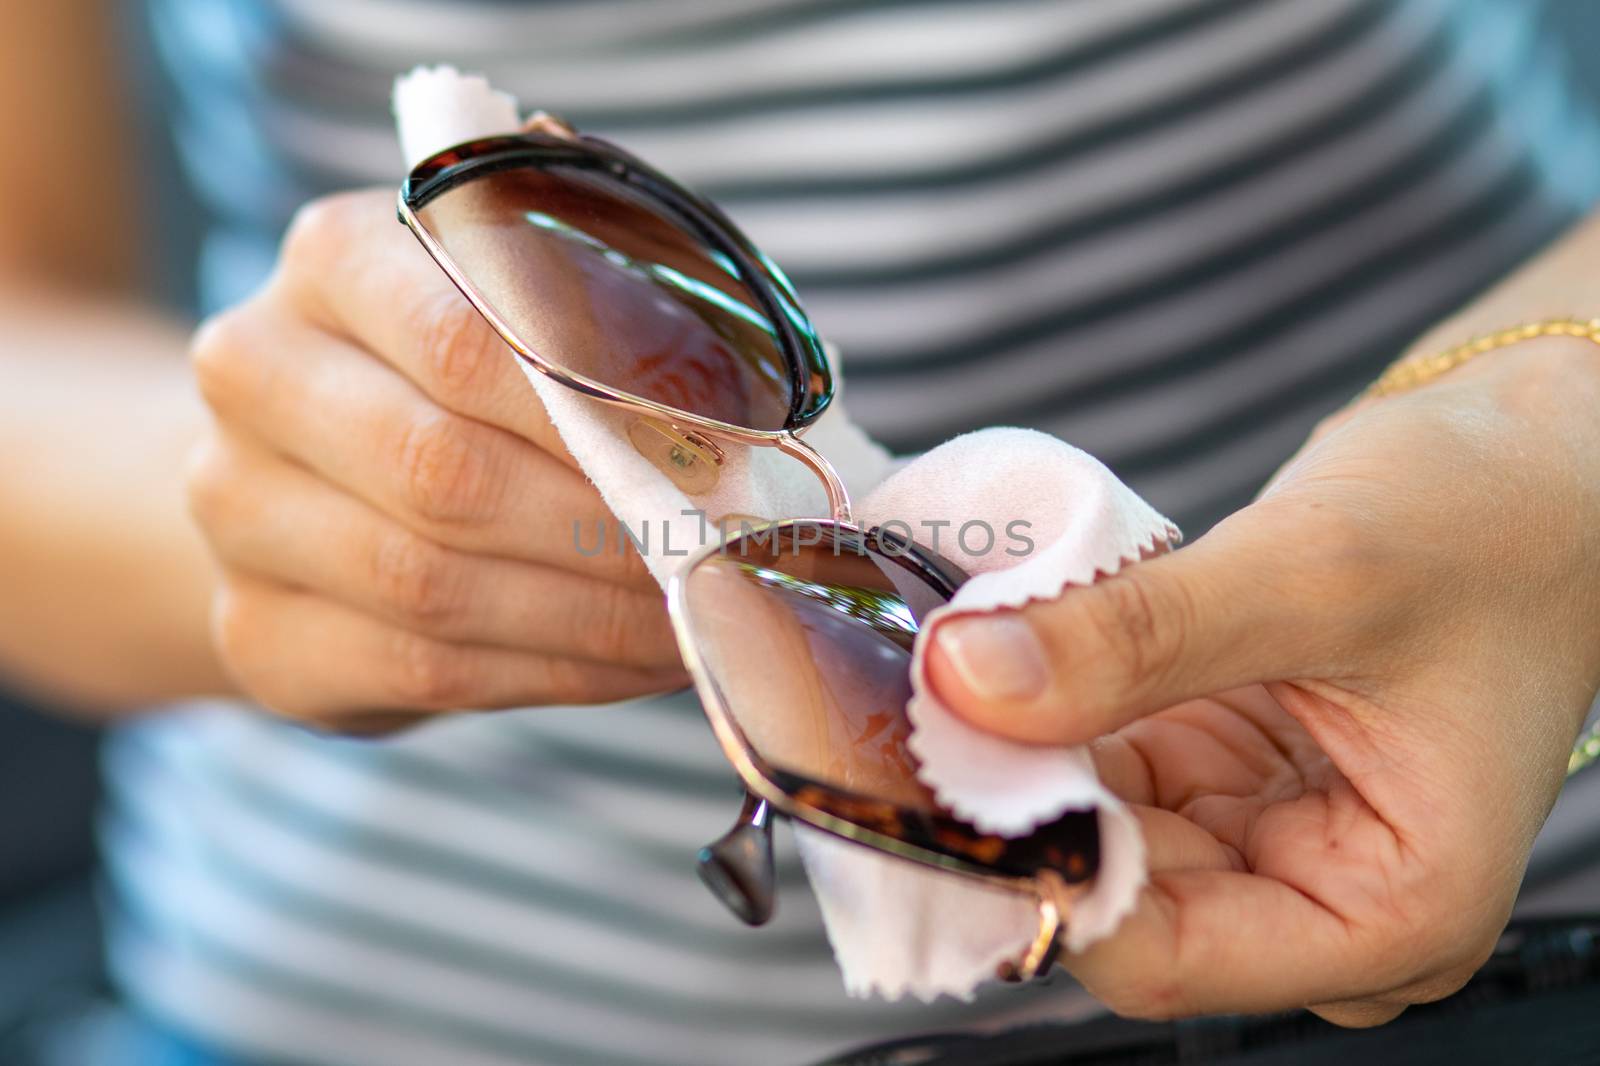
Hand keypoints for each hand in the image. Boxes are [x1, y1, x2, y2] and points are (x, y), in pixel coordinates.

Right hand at [188, 190, 686, 732]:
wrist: (309, 462)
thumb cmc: (466, 371)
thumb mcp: (529, 302)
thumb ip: (616, 327)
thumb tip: (743, 411)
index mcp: (335, 259)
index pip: (467, 339)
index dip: (604, 410)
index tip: (724, 459)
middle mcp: (256, 373)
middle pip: (443, 470)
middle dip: (609, 525)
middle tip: (725, 556)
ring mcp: (234, 510)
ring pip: (431, 584)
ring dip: (596, 615)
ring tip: (703, 617)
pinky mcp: (255, 631)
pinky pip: (423, 669)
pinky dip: (558, 673)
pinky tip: (639, 662)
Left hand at [927, 330, 1599, 1023]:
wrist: (1525, 463)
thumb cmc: (1484, 522)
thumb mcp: (1312, 574)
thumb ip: (1135, 638)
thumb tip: (965, 681)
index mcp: (1392, 909)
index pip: (1170, 955)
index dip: (1050, 879)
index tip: (948, 776)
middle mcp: (1322, 898)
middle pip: (1122, 900)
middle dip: (1021, 813)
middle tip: (915, 714)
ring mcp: (1265, 836)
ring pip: (1100, 834)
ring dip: (1023, 761)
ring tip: (947, 673)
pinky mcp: (1222, 772)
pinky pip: (1108, 771)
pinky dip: (1050, 720)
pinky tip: (998, 660)